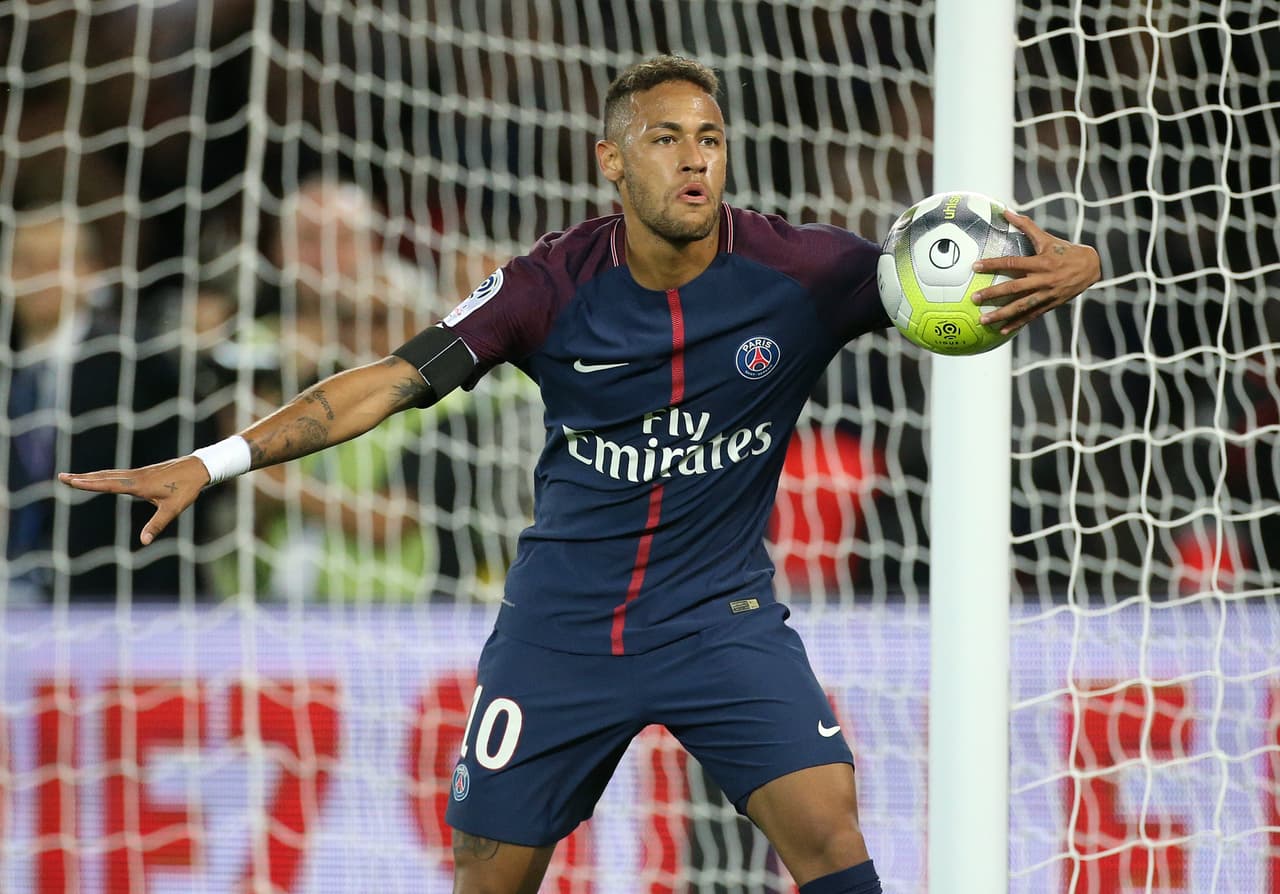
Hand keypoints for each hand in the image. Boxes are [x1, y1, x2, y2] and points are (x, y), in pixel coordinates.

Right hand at [59, 456, 210, 545]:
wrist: (198, 468)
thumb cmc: (186, 489)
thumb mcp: (173, 509)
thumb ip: (157, 525)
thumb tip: (144, 541)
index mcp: (138, 484)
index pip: (108, 484)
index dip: (89, 483)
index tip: (71, 481)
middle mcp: (134, 476)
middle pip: (103, 476)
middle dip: (82, 477)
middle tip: (61, 477)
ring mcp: (138, 473)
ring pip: (110, 474)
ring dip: (91, 475)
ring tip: (74, 477)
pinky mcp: (143, 473)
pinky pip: (118, 474)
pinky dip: (104, 475)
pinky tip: (100, 477)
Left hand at [970, 209, 1100, 334]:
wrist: (1091, 267)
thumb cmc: (1065, 251)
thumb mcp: (1046, 238)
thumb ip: (1025, 226)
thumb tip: (1006, 211)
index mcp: (1040, 262)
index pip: (1012, 263)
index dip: (993, 265)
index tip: (975, 267)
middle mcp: (1043, 279)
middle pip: (1014, 288)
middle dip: (993, 294)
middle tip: (974, 299)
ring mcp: (1046, 294)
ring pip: (1021, 307)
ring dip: (1001, 314)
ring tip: (983, 320)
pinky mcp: (1050, 305)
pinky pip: (1031, 316)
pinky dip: (1016, 324)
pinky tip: (1002, 330)